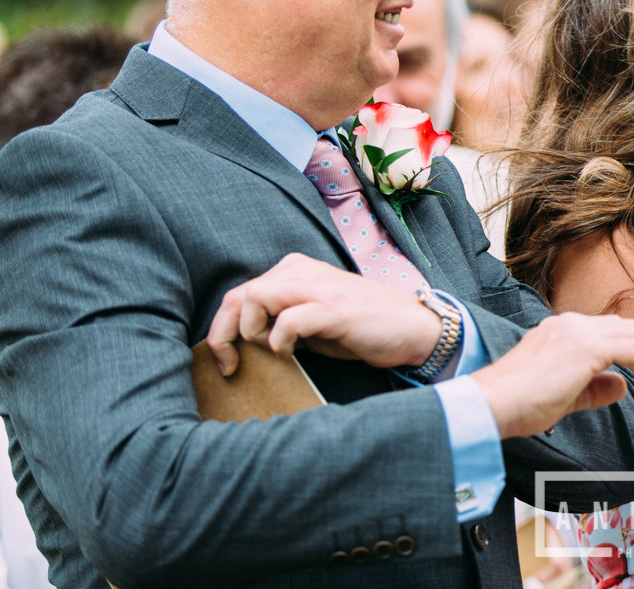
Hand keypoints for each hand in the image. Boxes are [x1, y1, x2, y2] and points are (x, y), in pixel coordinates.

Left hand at [207, 253, 439, 375]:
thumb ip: (280, 318)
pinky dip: (280, 341)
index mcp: (295, 270)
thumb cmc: (361, 328)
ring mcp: (319, 287)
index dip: (222, 328)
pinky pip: (288, 320)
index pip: (241, 293)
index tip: (226, 360)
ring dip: (253, 332)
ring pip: (257, 297)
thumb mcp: (312, 320)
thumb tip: (241, 338)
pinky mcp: (334, 308)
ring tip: (273, 351)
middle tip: (231, 364)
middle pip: (240, 295)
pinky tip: (292, 353)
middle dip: (225, 334)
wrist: (411, 329)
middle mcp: (303, 271)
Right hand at [472, 313, 633, 439]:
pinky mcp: (588, 347)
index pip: (613, 334)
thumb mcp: (564, 397)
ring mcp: (580, 332)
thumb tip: (621, 386)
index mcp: (564, 331)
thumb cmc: (519, 406)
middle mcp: (573, 324)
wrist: (492, 404)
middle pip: (631, 330)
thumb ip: (594, 389)